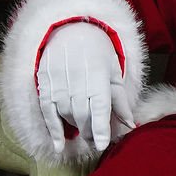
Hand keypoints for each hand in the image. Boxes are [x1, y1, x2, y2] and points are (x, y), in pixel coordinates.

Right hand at [36, 21, 134, 153]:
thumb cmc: (97, 53)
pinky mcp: (45, 86)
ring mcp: (59, 83)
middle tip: (97, 142)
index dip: (101, 127)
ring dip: (77, 129)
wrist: (69, 30)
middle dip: (91, 134)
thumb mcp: (114, 72)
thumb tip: (131, 125)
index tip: (103, 144)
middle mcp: (77, 80)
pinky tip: (58, 146)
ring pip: (67, 115)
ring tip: (85, 132)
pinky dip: (53, 131)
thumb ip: (121, 101)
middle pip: (83, 116)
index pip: (99, 106)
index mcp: (98, 75)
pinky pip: (48, 113)